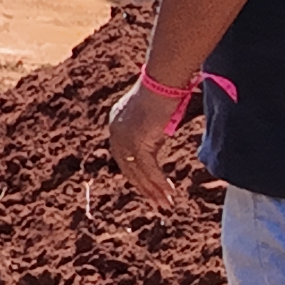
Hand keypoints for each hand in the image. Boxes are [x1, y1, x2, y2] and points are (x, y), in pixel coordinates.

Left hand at [107, 80, 189, 210]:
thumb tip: (157, 143)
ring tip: (165, 203)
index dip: (136, 174)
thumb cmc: (165, 91)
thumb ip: (150, 130)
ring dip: (154, 189)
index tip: (148, 188)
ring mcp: (125, 138)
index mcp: (116, 124)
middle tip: (157, 203)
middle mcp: (116, 132)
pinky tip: (169, 192)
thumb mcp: (154, 115)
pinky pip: (149, 168)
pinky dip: (159, 181)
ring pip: (139, 172)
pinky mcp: (138, 142)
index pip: (123, 156)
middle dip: (144, 187)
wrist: (163, 80)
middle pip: (128, 168)